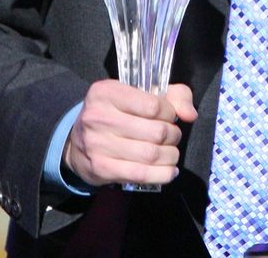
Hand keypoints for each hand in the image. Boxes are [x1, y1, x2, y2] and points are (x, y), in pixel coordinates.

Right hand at [63, 80, 196, 187]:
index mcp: (107, 92)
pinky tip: (169, 170)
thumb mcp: (138, 93)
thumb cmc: (116, 113)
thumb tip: (190, 114)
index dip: (170, 113)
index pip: (154, 105)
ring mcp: (98, 144)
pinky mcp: (101, 169)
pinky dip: (162, 174)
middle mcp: (99, 116)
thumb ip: (173, 95)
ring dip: (171, 156)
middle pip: (155, 132)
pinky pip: (140, 174)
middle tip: (173, 136)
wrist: (77, 142)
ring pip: (151, 154)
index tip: (169, 116)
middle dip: (173, 136)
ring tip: (172, 153)